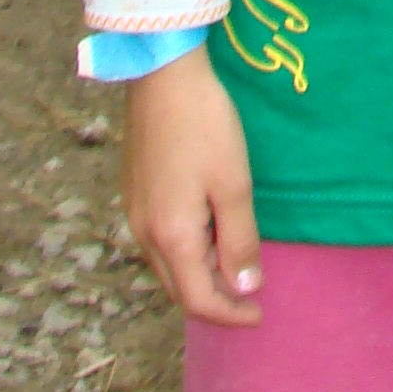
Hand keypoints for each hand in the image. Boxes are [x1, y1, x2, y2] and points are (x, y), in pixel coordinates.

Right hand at [122, 47, 261, 326]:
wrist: (163, 76)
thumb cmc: (205, 127)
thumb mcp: (233, 184)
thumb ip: (239, 240)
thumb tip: (243, 288)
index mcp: (171, 237)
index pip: (198, 300)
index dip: (230, 315)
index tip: (259, 314)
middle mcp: (144, 234)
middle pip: (178, 289)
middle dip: (213, 300)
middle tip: (248, 294)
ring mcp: (134, 213)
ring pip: (167, 265)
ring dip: (199, 274)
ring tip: (233, 260)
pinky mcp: (134, 192)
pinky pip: (160, 241)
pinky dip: (186, 251)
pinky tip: (208, 230)